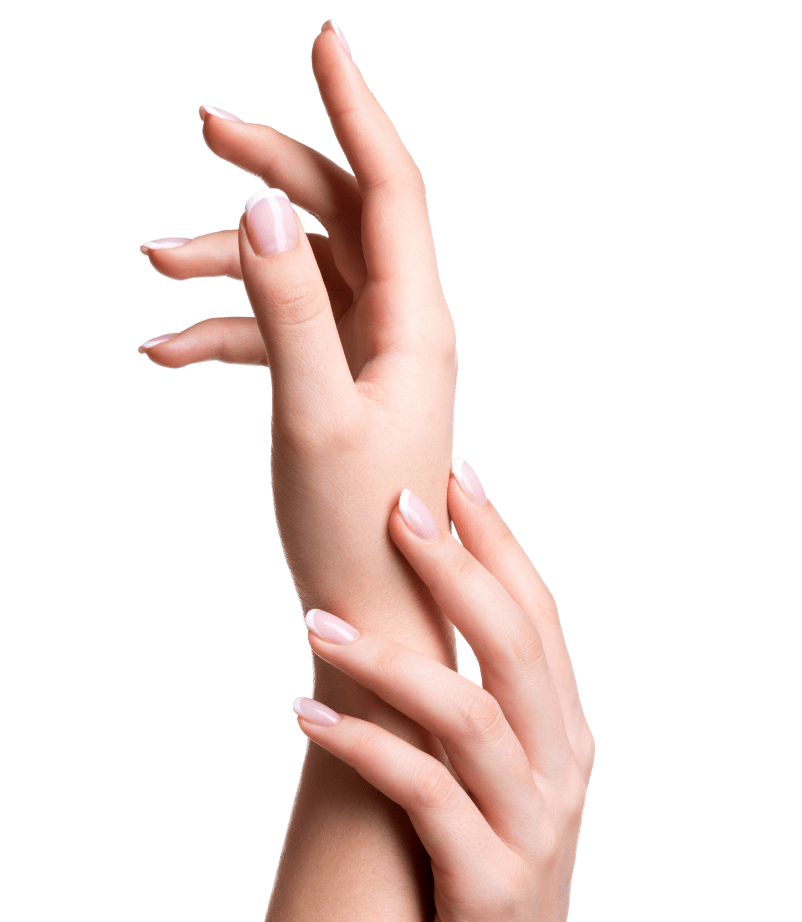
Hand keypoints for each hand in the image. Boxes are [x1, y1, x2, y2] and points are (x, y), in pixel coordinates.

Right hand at [137, 23, 457, 661]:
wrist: (373, 606)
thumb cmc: (354, 526)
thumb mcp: (310, 410)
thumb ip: (288, 306)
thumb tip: (260, 201)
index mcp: (417, 323)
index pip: (393, 188)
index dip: (357, 109)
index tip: (325, 38)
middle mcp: (403, 327)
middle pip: (341, 216)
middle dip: (275, 169)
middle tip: (206, 127)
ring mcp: (371, 355)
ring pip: (301, 273)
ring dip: (230, 262)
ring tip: (150, 262)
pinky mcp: (340, 384)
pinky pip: (284, 334)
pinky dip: (227, 332)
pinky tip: (164, 351)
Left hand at [293, 460, 594, 921]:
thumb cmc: (485, 852)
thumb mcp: (498, 771)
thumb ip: (475, 699)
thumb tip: (414, 605)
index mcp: (565, 729)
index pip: (539, 615)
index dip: (499, 543)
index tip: (456, 477)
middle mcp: (564, 766)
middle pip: (517, 643)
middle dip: (458, 566)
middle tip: (401, 506)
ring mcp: (535, 825)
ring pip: (468, 713)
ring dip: (390, 657)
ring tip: (315, 621)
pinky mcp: (492, 884)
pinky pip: (424, 794)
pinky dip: (365, 746)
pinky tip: (307, 715)